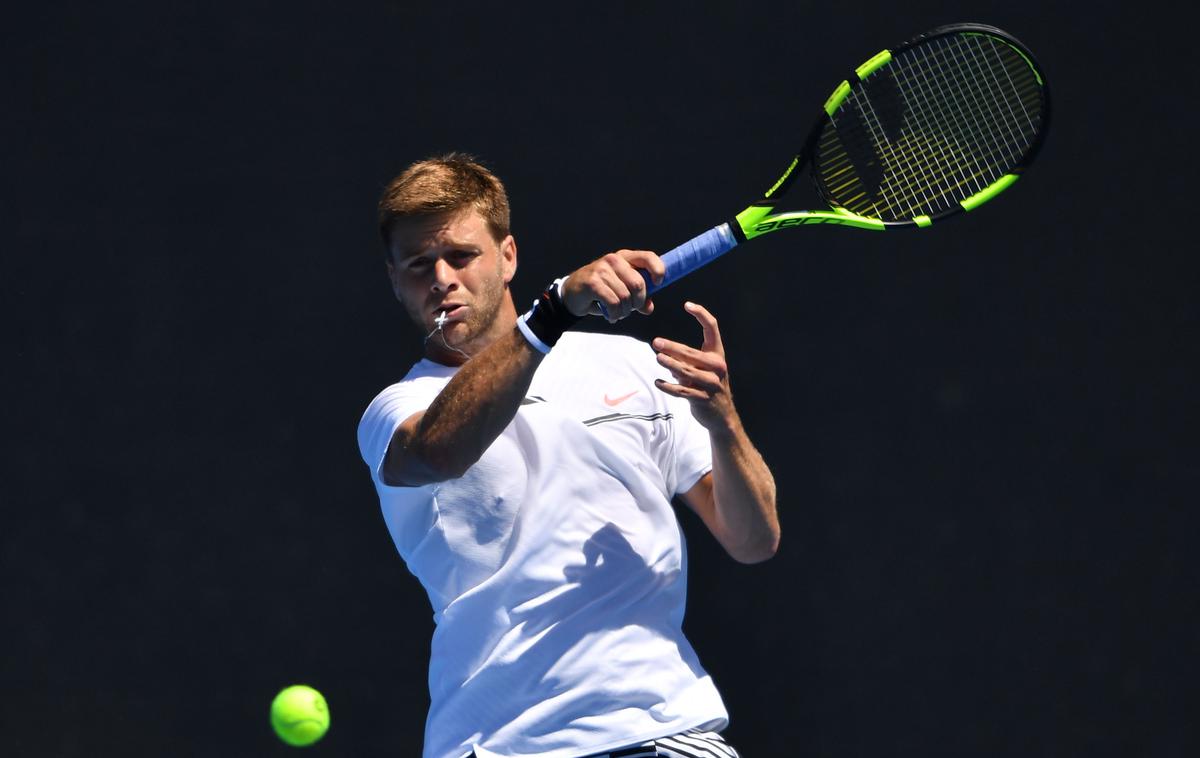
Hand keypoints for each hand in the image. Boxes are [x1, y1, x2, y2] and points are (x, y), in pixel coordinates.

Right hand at [560, 250, 665, 321]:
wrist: (572, 294)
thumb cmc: (601, 291)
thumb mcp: (622, 291)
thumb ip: (639, 298)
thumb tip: (649, 308)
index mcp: (625, 257)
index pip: (648, 257)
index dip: (658, 270)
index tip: (658, 283)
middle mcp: (614, 259)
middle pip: (638, 283)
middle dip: (638, 302)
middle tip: (630, 309)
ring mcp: (602, 269)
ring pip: (626, 296)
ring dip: (624, 311)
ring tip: (618, 313)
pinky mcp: (593, 282)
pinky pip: (613, 303)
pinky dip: (615, 314)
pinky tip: (611, 316)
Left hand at [652, 302, 735, 433]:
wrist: (722, 416)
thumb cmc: (708, 387)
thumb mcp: (702, 370)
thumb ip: (687, 361)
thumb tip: (666, 354)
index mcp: (718, 354)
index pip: (712, 328)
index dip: (701, 314)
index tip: (687, 304)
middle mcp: (717, 366)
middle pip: (692, 352)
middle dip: (672, 347)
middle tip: (656, 343)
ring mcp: (712, 383)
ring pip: (687, 371)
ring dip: (670, 364)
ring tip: (658, 359)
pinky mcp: (703, 399)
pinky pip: (682, 391)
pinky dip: (669, 387)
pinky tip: (658, 382)